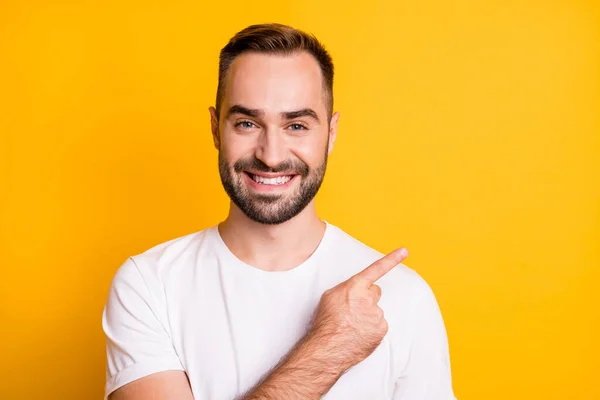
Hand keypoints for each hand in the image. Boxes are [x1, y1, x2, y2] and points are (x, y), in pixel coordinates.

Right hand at [308, 248, 408, 371]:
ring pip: (376, 310)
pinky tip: (359, 333)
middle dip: (367, 297)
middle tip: (353, 309)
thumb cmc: (326, 322)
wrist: (328, 348)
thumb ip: (347, 288)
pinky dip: (371, 328)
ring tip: (352, 325)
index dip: (392, 259)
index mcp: (355, 287)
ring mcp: (377, 314)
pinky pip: (379, 324)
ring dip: (367, 315)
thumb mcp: (330, 296)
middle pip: (374, 292)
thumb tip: (355, 290)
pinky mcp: (381, 329)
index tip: (405, 251)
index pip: (376, 269)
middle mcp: (369, 298)